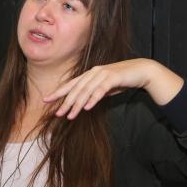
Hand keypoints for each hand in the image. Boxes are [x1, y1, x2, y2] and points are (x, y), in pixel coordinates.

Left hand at [43, 58, 181, 118]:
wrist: (140, 71)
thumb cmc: (122, 80)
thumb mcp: (104, 87)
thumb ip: (93, 93)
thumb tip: (83, 103)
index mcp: (89, 74)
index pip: (70, 84)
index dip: (58, 92)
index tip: (46, 100)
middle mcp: (93, 72)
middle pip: (76, 89)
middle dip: (65, 102)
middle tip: (57, 114)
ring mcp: (103, 74)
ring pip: (86, 90)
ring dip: (77, 104)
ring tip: (70, 116)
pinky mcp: (113, 77)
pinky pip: (100, 90)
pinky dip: (93, 99)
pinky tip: (87, 108)